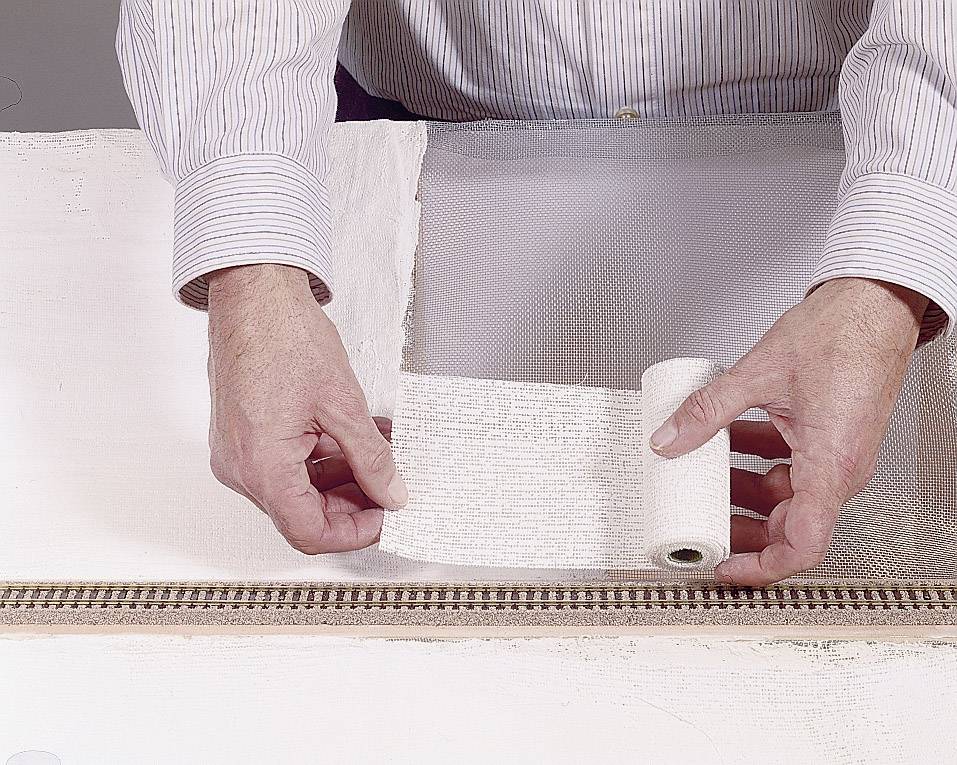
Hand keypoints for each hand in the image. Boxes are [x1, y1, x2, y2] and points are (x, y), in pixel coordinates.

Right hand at [206, 264, 407, 553]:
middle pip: (302, 514)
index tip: (384, 516)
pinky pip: (283, 465)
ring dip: (340, 480)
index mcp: (261, 466)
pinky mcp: (241, 436)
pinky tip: (352, 442)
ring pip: (295, 490)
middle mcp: (240, 467)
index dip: (354, 533)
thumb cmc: (282, 334)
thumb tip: (391, 492)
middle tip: (388, 487)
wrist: (251, 292)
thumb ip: (372, 457)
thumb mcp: (343, 403)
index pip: (309, 533)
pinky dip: (320, 459)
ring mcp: (237, 452)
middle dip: (351, 505)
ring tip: (379, 457)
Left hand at [649, 278, 927, 584]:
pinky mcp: (828, 437)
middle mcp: (839, 468)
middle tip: (701, 518)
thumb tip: (669, 438)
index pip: (802, 545)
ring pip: (784, 494)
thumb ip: (707, 410)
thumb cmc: (845, 333)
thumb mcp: (757, 374)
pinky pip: (788, 465)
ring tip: (702, 475)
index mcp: (830, 464)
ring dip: (742, 489)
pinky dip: (754, 459)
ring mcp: (835, 454)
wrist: (877, 301)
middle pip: (788, 524)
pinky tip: (725, 441)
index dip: (759, 566)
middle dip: (740, 526)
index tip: (724, 566)